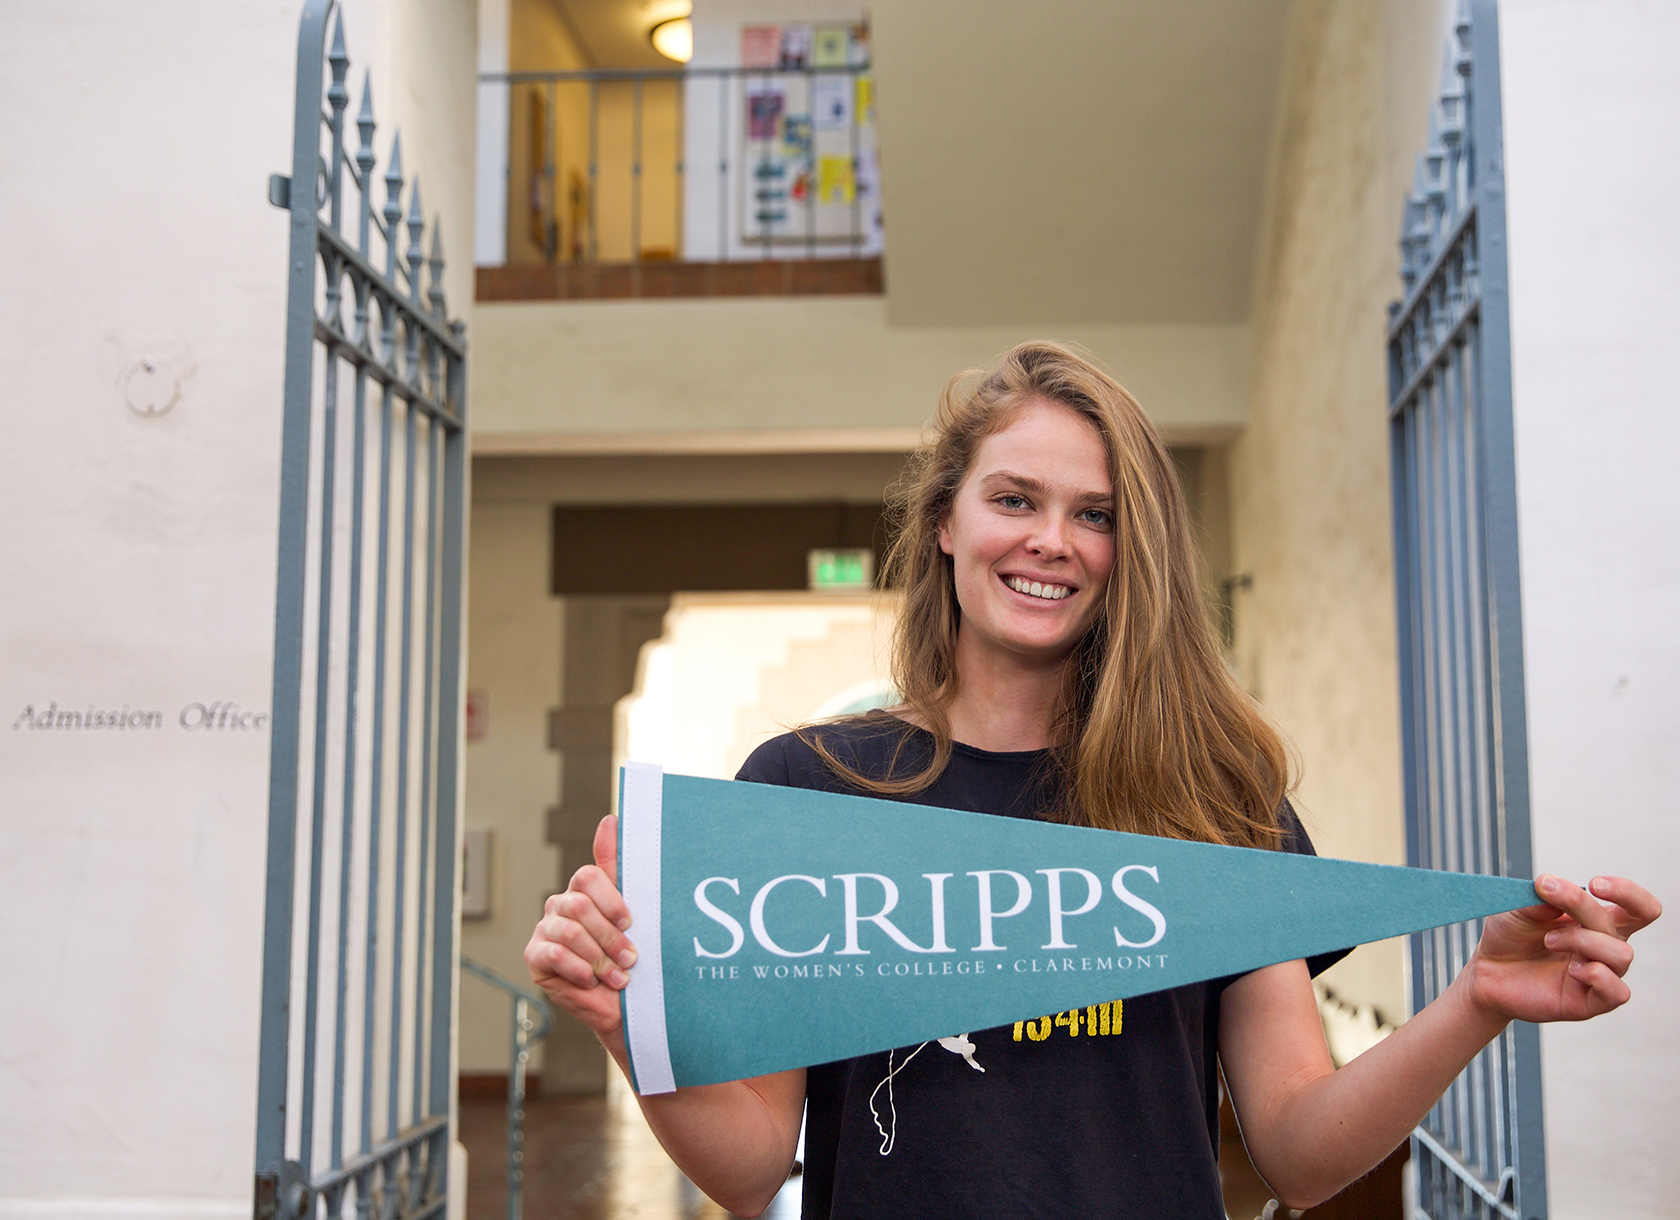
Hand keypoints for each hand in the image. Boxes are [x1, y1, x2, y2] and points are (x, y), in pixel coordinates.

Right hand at [524, 815, 638, 1041]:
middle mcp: (560, 906)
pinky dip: (578, 968)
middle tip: (630, 958)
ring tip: (617, 975)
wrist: (624, 1005)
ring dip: (598, 956)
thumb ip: (618, 867)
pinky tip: (590, 980)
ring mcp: (545, 930)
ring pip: (569, 930)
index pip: (587, 876)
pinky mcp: (535, 957)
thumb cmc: (629, 956)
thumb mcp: (632, 913)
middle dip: (610, 936)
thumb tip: (611, 819)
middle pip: (579, 905)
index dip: (610, 900)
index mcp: (583, 891)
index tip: (630, 921)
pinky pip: (553, 953)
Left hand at [1464, 874, 1660, 1024]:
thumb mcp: (1519, 907)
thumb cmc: (1509, 936)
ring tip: (1548, 940)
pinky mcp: (1589, 1002)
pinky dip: (1597, 975)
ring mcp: (1599, 976)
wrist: (1485, 970)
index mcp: (1595, 922)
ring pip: (1621, 955)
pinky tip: (1571, 970)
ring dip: (1582, 940)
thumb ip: (1544, 897)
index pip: (1638, 908)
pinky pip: (1618, 993)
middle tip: (1548, 893)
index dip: (1628, 893)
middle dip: (1582, 906)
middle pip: (1623, 925)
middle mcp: (1603, 948)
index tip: (1594, 884)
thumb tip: (1563, 888)